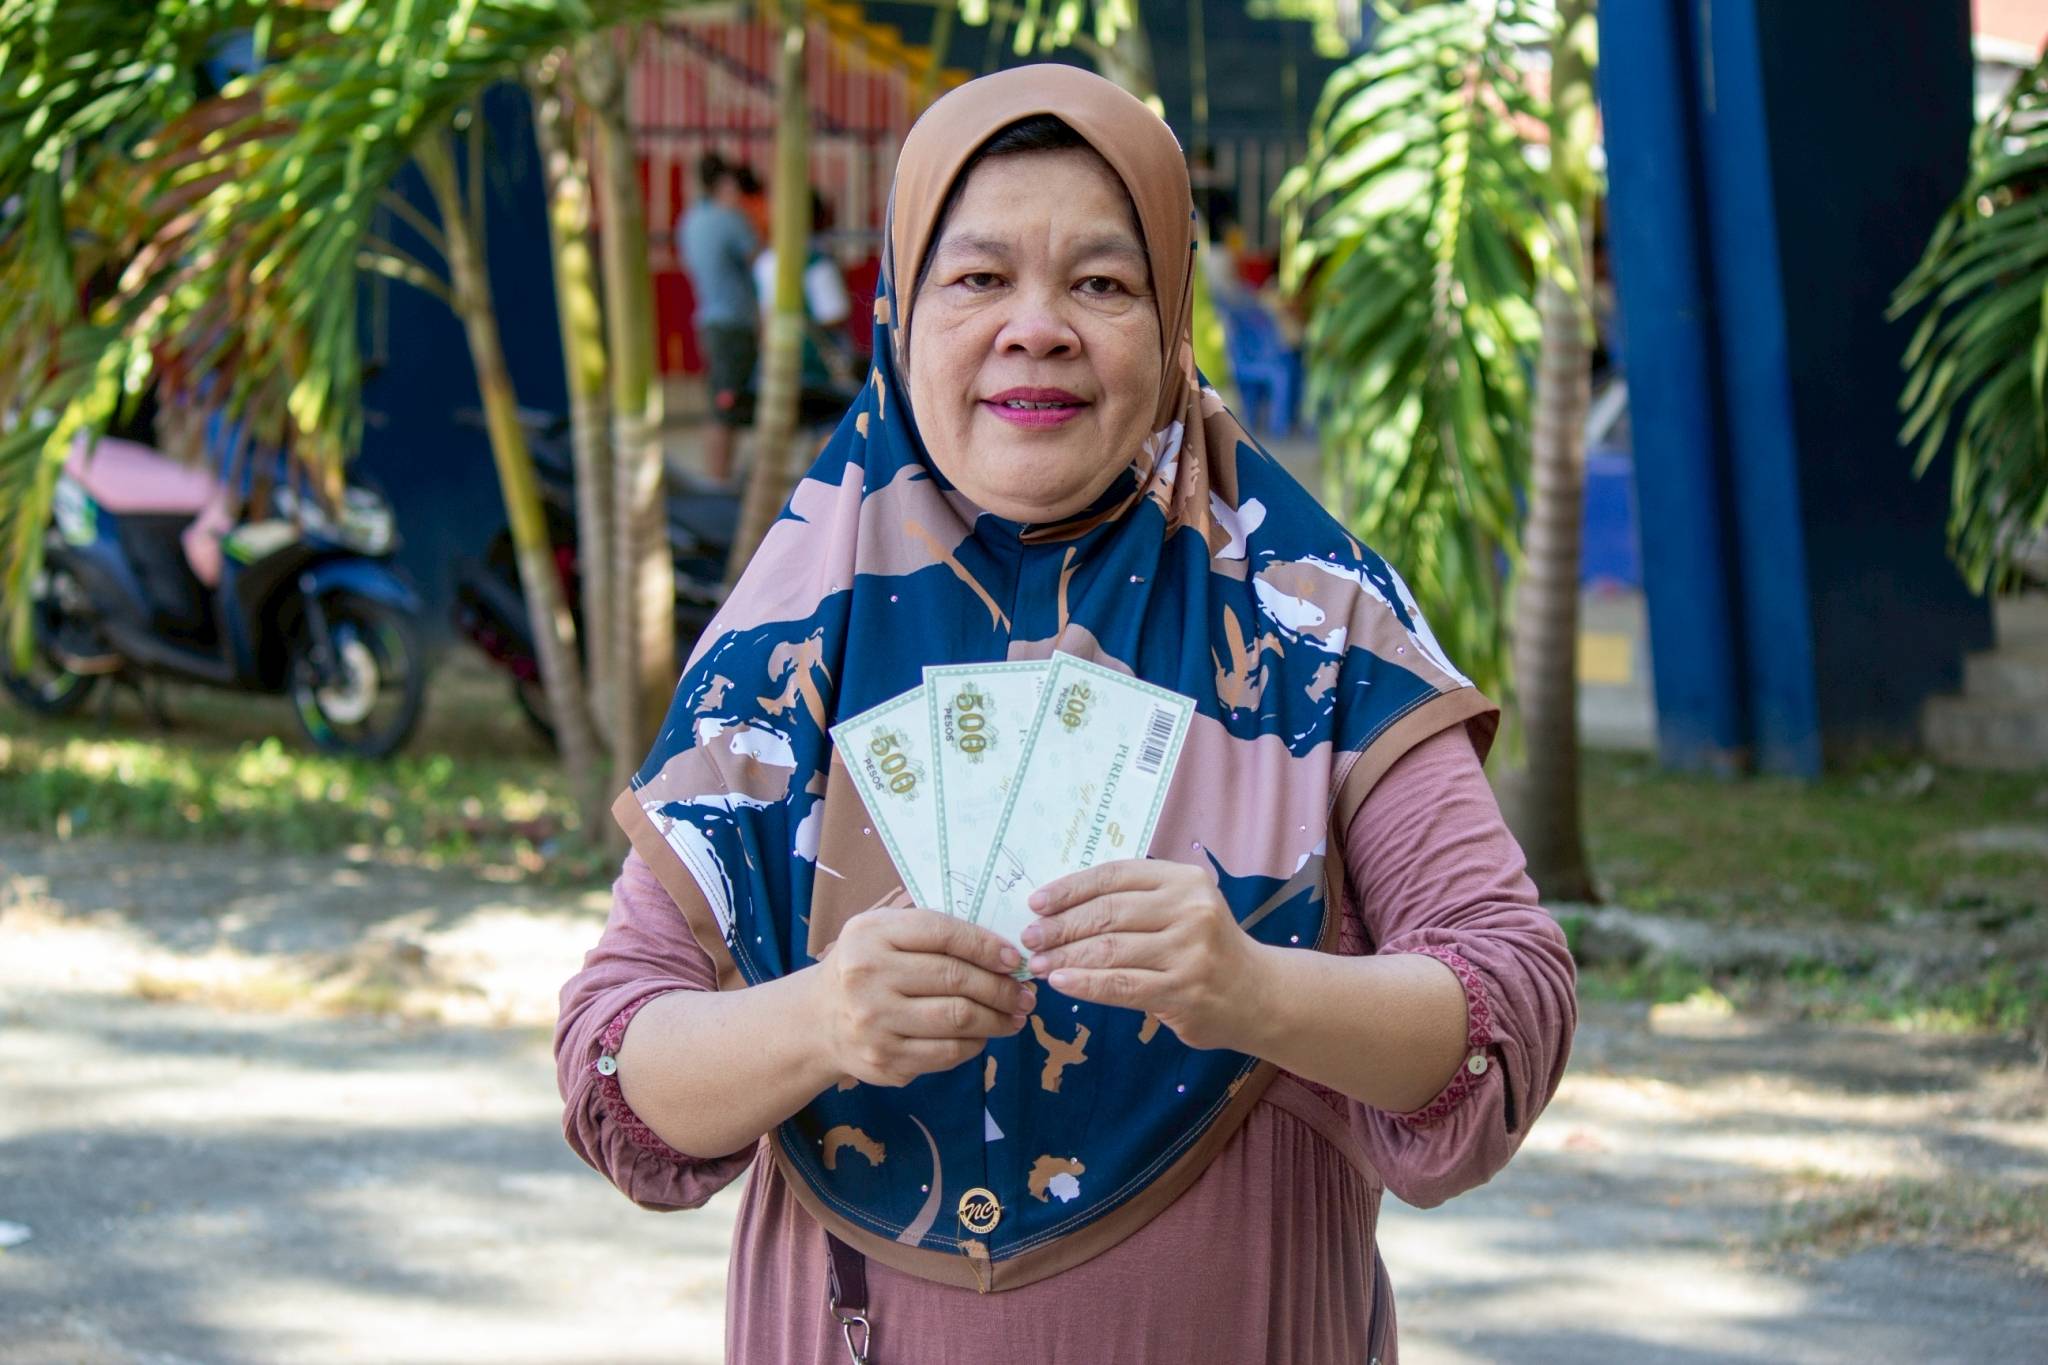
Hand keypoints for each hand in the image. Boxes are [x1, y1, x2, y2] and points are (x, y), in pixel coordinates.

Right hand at [812, 905, 1036, 1087]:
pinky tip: (984, 1035)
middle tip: (1025, 993)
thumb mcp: (883, 932)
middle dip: (1002, 987)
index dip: (987, 945)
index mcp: (871, 934)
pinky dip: (976, 1044)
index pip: (943, 934)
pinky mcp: (886, 1060)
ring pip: (958, 1019)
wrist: (819, 1020)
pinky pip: (948, 1053)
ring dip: (998, 1018)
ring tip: (1015, 1015)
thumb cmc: (866, 966)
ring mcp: (875, 1022)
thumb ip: (931, 931)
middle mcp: (868, 976)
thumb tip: (1001, 948)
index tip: (1013, 958)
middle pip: (955, 979)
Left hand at [1022, 859, 1270, 1051]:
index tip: (1036, 903)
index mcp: (1184, 880)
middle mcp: (1190, 909)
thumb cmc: (1205, 948)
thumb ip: (1135, 901)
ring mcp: (1190, 951)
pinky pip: (1121, 985)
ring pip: (1110, 949)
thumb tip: (1059, 907)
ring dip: (1065, 956)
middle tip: (1029, 938)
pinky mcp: (1184, 990)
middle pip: (1108, 912)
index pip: (1114, 876)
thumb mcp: (1180, 909)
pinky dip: (1085, 983)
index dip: (1069, 889)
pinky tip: (1061, 982)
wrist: (1258, 995)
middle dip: (1060, 926)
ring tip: (1037, 964)